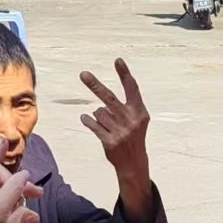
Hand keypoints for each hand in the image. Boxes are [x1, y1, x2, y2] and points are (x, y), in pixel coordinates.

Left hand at [79, 60, 150, 181]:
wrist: (134, 162)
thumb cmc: (133, 135)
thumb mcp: (138, 119)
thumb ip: (126, 106)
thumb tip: (99, 103)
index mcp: (140, 112)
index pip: (132, 88)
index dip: (124, 74)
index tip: (117, 60)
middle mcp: (131, 120)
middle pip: (109, 98)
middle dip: (95, 85)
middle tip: (83, 74)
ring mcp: (120, 131)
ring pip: (99, 112)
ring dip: (99, 116)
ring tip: (108, 125)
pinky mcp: (109, 141)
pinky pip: (93, 124)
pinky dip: (88, 120)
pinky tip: (85, 118)